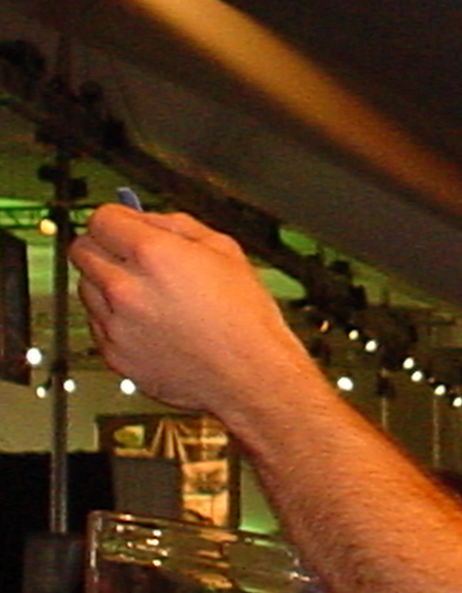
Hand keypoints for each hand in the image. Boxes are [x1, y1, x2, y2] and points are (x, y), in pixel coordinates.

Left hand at [69, 204, 313, 413]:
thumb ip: (180, 226)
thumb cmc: (245, 317)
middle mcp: (127, 288)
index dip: (116, 218)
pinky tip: (149, 320)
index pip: (101, 220)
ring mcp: (116, 324)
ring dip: (107, 282)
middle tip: (127, 252)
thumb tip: (149, 220)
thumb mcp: (226, 251)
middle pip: (82, 250)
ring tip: (146, 292)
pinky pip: (98, 323)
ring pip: (86, 287)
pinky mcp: (114, 354)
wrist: (248, 374)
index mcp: (155, 255)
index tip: (124, 223)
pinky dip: (115, 317)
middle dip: (103, 245)